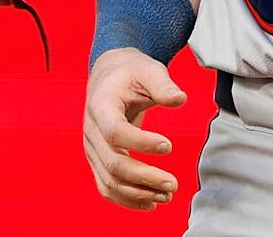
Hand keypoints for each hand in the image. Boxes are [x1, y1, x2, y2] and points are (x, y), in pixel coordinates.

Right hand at [83, 48, 186, 210]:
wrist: (111, 77)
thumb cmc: (132, 73)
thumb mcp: (149, 70)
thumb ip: (163, 85)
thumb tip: (180, 99)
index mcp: (100, 105)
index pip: (115, 131)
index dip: (141, 143)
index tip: (169, 145)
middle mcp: (91, 130)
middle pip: (113, 163)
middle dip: (144, 178)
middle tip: (173, 184)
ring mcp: (93, 148)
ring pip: (109, 181)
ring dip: (138, 194)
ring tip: (167, 196)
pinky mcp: (98, 160)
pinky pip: (107, 186)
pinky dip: (127, 199)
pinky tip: (151, 202)